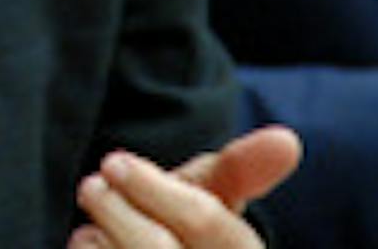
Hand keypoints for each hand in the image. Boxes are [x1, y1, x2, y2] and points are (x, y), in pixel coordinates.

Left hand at [69, 125, 300, 247]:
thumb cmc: (180, 227)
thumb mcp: (209, 196)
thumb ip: (240, 170)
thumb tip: (287, 140)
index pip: (208, 223)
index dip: (159, 191)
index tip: (114, 161)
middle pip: (158, 248)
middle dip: (117, 212)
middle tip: (92, 186)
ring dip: (96, 240)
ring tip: (91, 218)